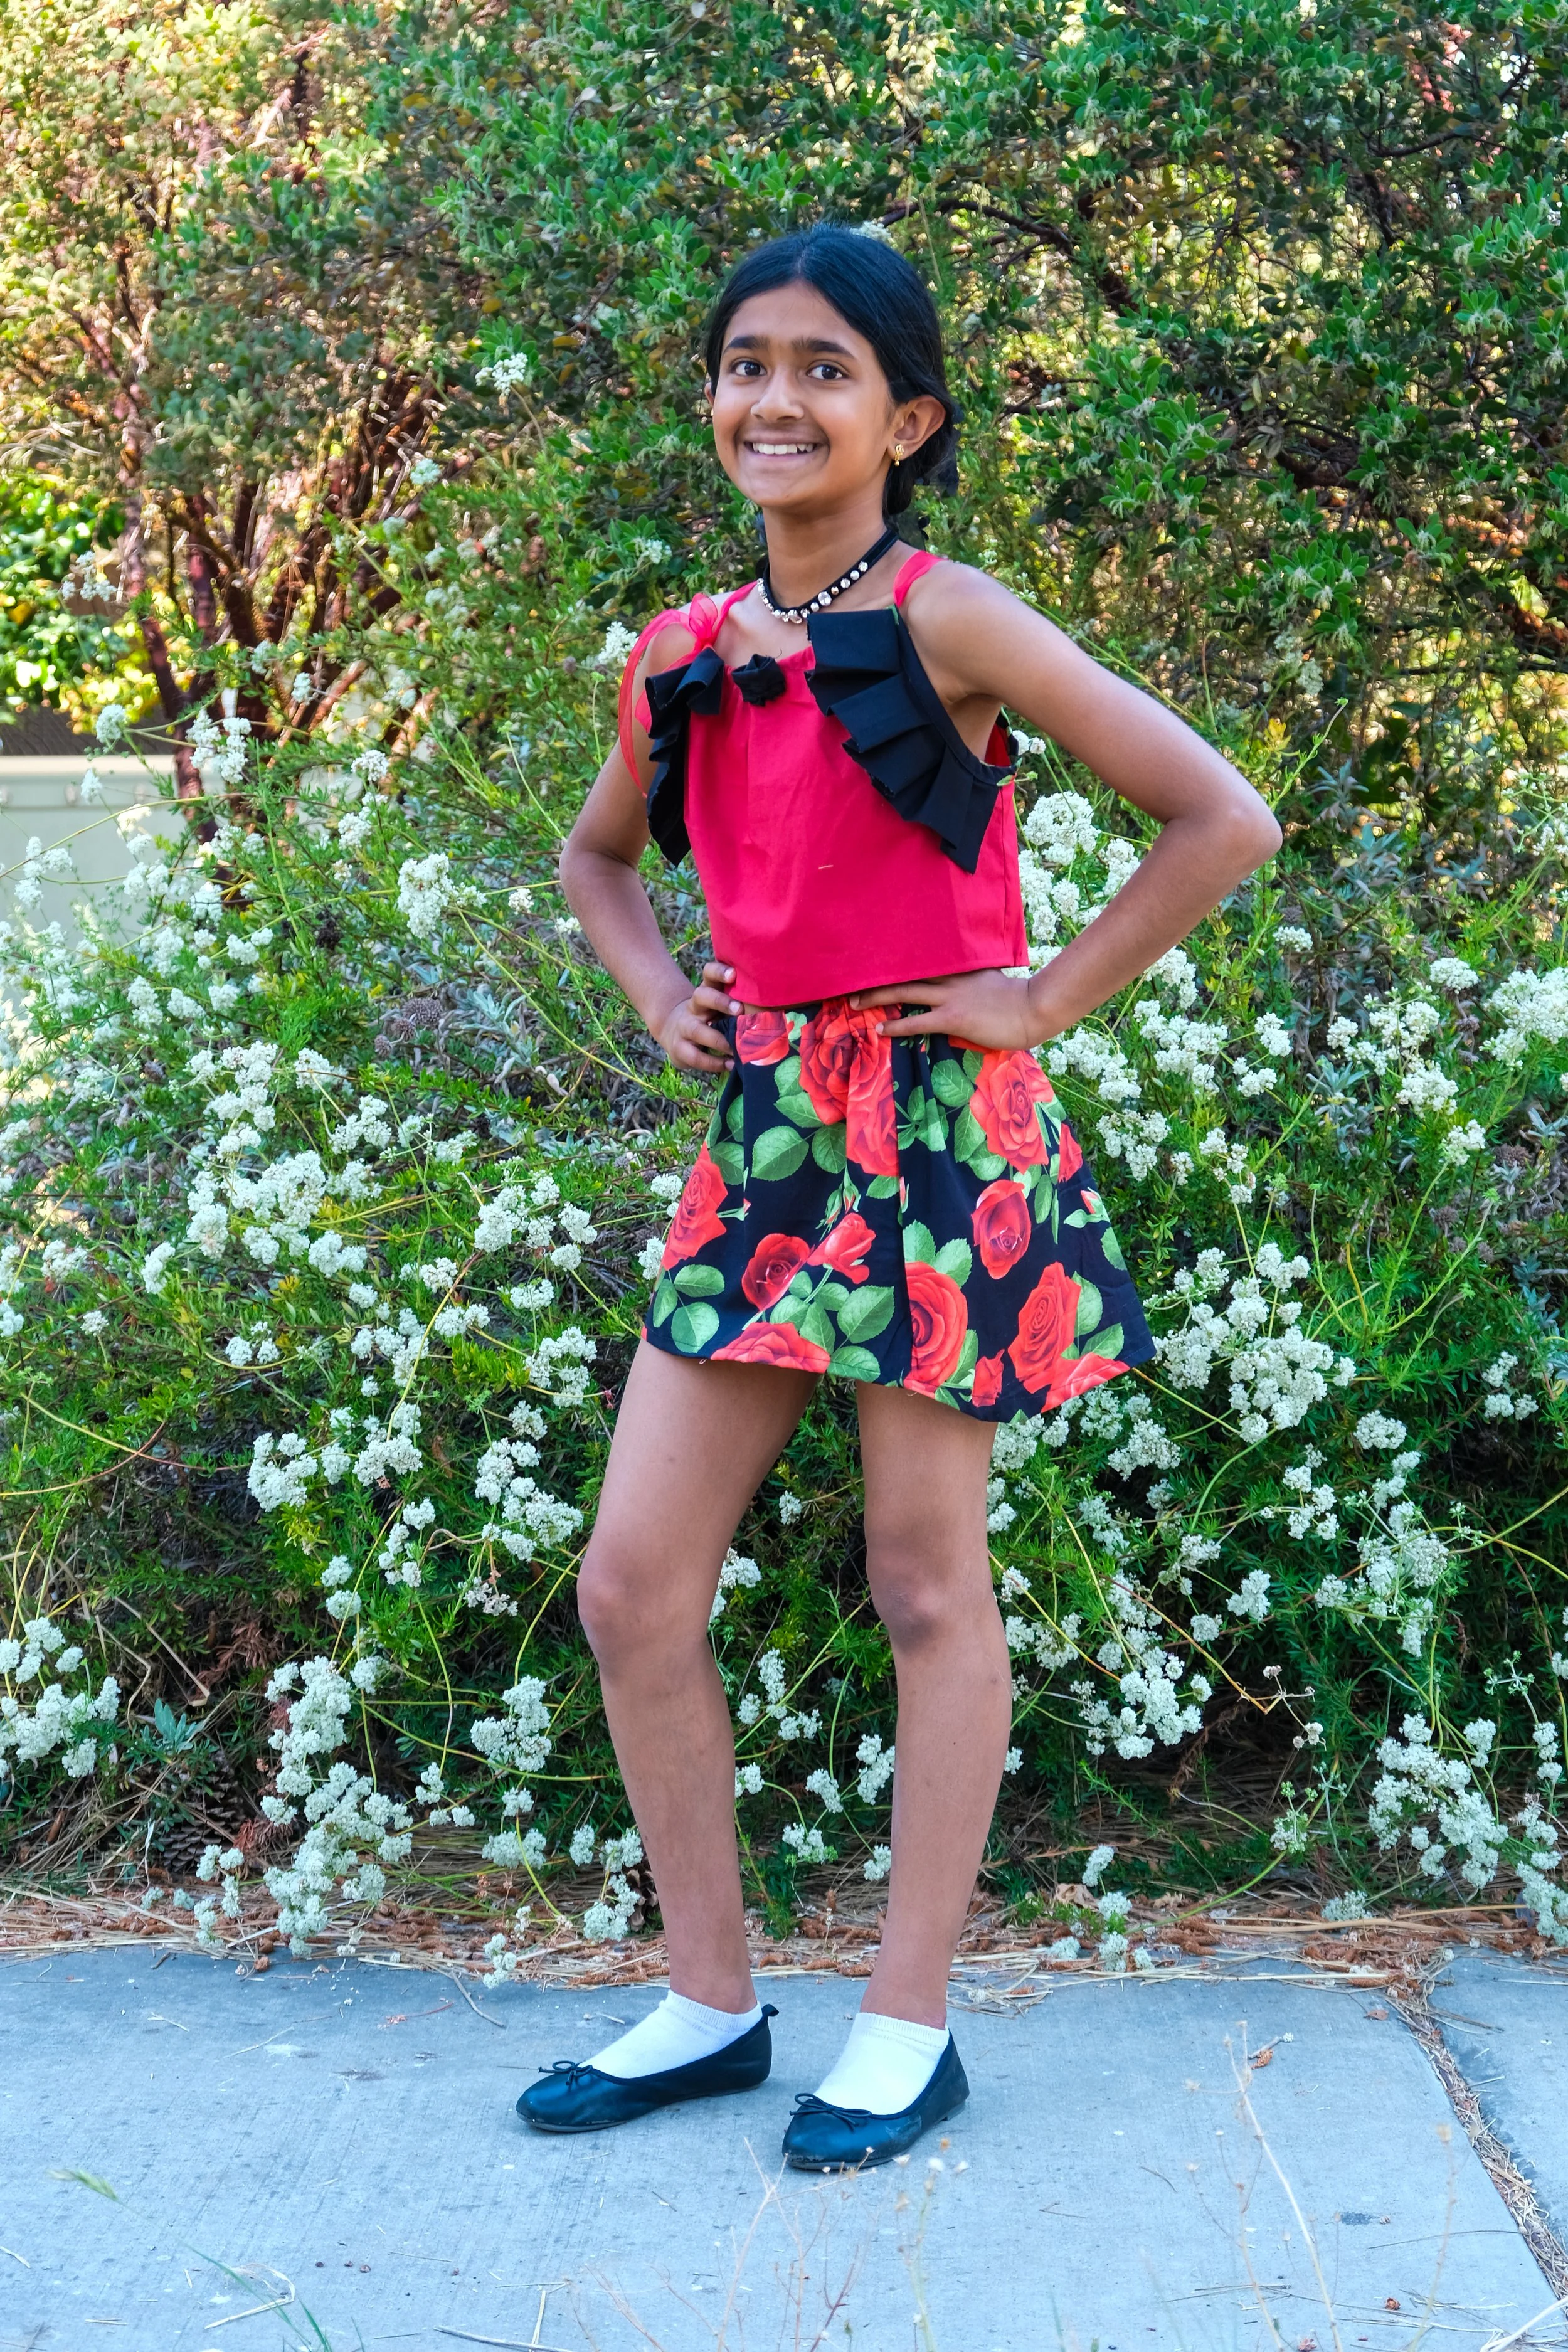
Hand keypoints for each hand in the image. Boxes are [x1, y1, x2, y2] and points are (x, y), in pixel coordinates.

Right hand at [653, 960, 741, 1072]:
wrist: (673, 1030)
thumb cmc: (709, 1016)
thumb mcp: (718, 1005)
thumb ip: (738, 1002)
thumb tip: (775, 1006)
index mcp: (706, 991)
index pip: (709, 974)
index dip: (719, 972)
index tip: (734, 974)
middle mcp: (694, 1007)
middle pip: (701, 996)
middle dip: (720, 1002)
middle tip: (740, 1010)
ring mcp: (684, 1027)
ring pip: (697, 1030)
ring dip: (720, 1039)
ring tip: (738, 1047)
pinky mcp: (680, 1049)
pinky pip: (696, 1057)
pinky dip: (715, 1063)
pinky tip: (731, 1064)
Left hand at [849, 968, 1056, 1050]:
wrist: (1032, 1008)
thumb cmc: (1016, 999)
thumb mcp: (990, 979)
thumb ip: (970, 978)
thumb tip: (956, 983)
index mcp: (959, 967)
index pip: (920, 961)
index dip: (896, 963)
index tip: (874, 962)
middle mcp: (950, 978)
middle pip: (905, 973)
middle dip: (877, 979)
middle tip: (853, 984)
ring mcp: (950, 997)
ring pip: (905, 992)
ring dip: (877, 998)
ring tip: (855, 1004)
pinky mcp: (953, 1018)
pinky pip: (917, 1021)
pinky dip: (896, 1025)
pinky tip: (880, 1030)